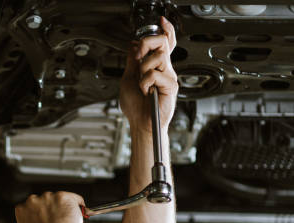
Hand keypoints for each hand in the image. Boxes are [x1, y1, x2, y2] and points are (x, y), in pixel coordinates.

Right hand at [15, 192, 84, 222]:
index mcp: (22, 208)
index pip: (33, 206)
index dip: (42, 213)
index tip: (49, 219)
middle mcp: (32, 200)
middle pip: (46, 201)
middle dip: (52, 209)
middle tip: (60, 221)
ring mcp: (48, 197)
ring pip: (59, 199)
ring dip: (64, 207)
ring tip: (68, 222)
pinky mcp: (63, 197)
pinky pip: (75, 199)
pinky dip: (78, 206)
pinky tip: (78, 215)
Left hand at [119, 16, 178, 135]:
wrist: (140, 123)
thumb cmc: (136, 106)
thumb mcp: (128, 78)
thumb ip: (132, 61)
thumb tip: (134, 44)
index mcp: (155, 66)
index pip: (165, 43)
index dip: (165, 30)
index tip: (160, 21)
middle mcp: (164, 69)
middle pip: (163, 42)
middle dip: (147, 44)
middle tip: (139, 55)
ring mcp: (169, 76)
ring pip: (158, 57)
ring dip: (143, 69)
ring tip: (142, 83)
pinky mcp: (171, 86)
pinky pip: (155, 74)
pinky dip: (145, 83)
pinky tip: (146, 92)